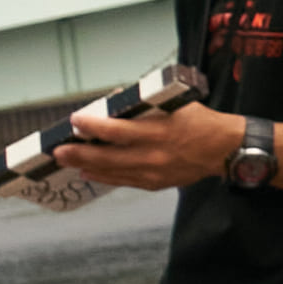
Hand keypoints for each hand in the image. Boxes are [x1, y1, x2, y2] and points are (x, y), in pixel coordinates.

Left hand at [54, 96, 238, 191]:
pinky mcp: (155, 184)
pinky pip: (124, 182)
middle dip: (80, 153)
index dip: (93, 126)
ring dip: (87, 166)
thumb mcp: (174, 104)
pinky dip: (104, 177)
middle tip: (58, 150)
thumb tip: (114, 99)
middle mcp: (154, 155)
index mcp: (159, 131)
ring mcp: (154, 172)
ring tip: (66, 161)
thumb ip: (143, 104)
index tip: (75, 120)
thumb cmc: (199, 121)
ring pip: (113, 172)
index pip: (117, 130)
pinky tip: (88, 173)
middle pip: (108, 156)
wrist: (225, 149)